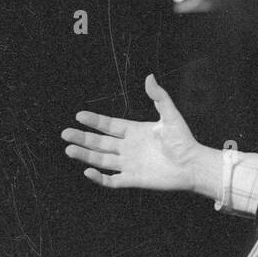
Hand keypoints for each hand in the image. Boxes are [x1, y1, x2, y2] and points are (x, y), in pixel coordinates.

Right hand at [61, 73, 208, 191]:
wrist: (193, 165)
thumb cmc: (184, 140)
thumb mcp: (170, 115)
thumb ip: (159, 97)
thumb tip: (149, 76)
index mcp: (134, 131)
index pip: (109, 126)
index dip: (94, 121)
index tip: (79, 115)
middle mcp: (128, 147)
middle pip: (99, 143)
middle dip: (82, 137)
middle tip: (65, 133)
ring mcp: (129, 164)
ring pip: (101, 160)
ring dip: (85, 155)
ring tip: (69, 148)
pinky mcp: (133, 179)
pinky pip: (111, 180)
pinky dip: (99, 177)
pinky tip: (87, 171)